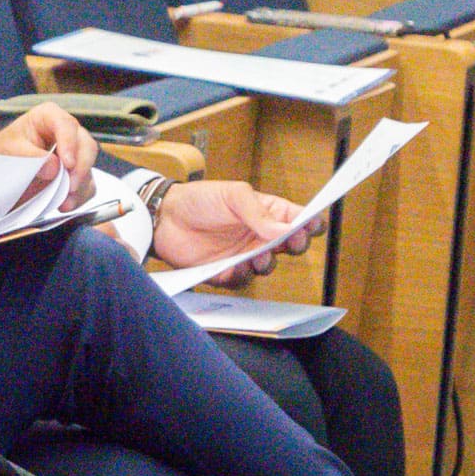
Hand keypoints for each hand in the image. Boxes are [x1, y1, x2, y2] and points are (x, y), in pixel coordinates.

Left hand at [0, 105, 97, 207]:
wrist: (0, 170)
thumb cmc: (3, 152)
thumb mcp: (9, 151)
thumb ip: (31, 158)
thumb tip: (55, 168)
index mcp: (48, 116)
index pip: (66, 125)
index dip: (70, 143)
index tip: (67, 164)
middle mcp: (67, 132)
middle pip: (86, 145)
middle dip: (81, 167)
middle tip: (70, 186)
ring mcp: (74, 153)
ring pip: (89, 166)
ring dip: (80, 186)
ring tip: (64, 202)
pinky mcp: (76, 173)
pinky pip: (87, 184)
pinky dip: (80, 197)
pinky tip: (65, 206)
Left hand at [153, 179, 323, 286]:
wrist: (163, 218)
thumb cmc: (198, 199)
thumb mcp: (232, 195)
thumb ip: (259, 213)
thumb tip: (286, 231)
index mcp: (268, 212)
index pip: (300, 219)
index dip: (310, 224)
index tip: (310, 226)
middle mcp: (260, 235)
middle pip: (292, 246)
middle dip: (296, 245)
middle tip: (290, 242)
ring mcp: (244, 254)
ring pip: (269, 266)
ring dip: (267, 262)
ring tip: (258, 254)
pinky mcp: (226, 271)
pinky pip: (242, 280)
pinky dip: (242, 275)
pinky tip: (235, 266)